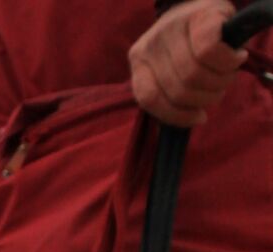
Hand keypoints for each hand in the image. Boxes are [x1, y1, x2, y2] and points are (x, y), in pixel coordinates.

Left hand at [130, 0, 246, 126]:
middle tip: (218, 88)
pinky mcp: (200, 16)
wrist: (203, 1)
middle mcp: (150, 44)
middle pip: (179, 90)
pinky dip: (227, 62)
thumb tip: (191, 118)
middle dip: (206, 97)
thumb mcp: (170, 66)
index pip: (149, 98)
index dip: (176, 115)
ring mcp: (172, 28)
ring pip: (195, 74)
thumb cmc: (189, 41)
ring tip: (227, 73)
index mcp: (138, 60)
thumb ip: (170, 90)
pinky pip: (210, 51)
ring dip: (220, 82)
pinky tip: (235, 58)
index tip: (199, 117)